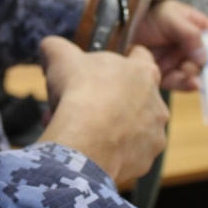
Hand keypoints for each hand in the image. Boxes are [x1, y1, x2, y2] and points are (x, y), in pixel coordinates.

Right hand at [37, 36, 168, 186]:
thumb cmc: (79, 92)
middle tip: (80, 105)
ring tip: (79, 131)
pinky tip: (89, 149)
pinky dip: (111, 152)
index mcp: (143, 72)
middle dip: (109, 100)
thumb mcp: (60, 57)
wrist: (85, 140)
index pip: (141, 56)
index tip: (105, 68)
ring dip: (110, 128)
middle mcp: (157, 103)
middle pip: (135, 96)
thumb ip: (56, 47)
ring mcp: (154, 135)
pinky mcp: (145, 161)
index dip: (122, 59)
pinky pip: (128, 155)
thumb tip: (49, 46)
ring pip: (132, 128)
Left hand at [132, 0, 207, 90]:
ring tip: (190, 72)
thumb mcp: (172, 18)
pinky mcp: (165, 74)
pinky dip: (185, 84)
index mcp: (198, 29)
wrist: (121, 25)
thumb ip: (189, 34)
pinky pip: (179, 83)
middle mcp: (191, 47)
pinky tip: (192, 84)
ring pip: (195, 74)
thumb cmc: (149, 14)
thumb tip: (205, 57)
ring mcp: (179, 61)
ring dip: (195, 75)